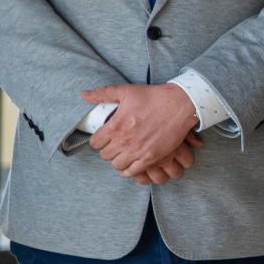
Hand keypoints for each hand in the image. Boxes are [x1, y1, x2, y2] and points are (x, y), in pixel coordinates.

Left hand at [84, 84, 198, 179]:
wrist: (180, 104)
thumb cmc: (153, 97)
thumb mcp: (126, 91)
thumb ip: (103, 94)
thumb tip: (83, 94)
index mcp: (115, 126)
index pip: (95, 143)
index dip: (98, 140)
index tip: (105, 137)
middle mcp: (124, 141)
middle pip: (105, 156)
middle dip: (109, 150)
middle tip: (116, 144)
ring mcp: (138, 151)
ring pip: (117, 165)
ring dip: (119, 160)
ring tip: (124, 153)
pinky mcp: (151, 158)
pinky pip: (133, 172)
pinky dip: (130, 170)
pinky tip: (133, 162)